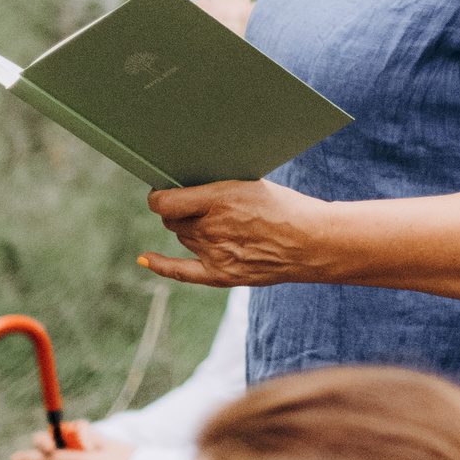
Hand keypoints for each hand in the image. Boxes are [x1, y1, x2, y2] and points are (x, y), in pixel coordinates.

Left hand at [140, 179, 339, 286]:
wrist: (314, 243)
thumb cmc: (287, 208)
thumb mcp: (251, 184)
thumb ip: (217, 188)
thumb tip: (187, 187)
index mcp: (219, 199)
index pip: (165, 200)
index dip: (160, 195)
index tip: (163, 190)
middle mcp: (212, 228)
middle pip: (174, 219)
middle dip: (181, 210)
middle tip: (197, 204)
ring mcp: (215, 254)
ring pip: (183, 237)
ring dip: (190, 229)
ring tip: (215, 224)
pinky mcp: (221, 275)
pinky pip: (180, 271)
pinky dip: (161, 264)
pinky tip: (145, 259)